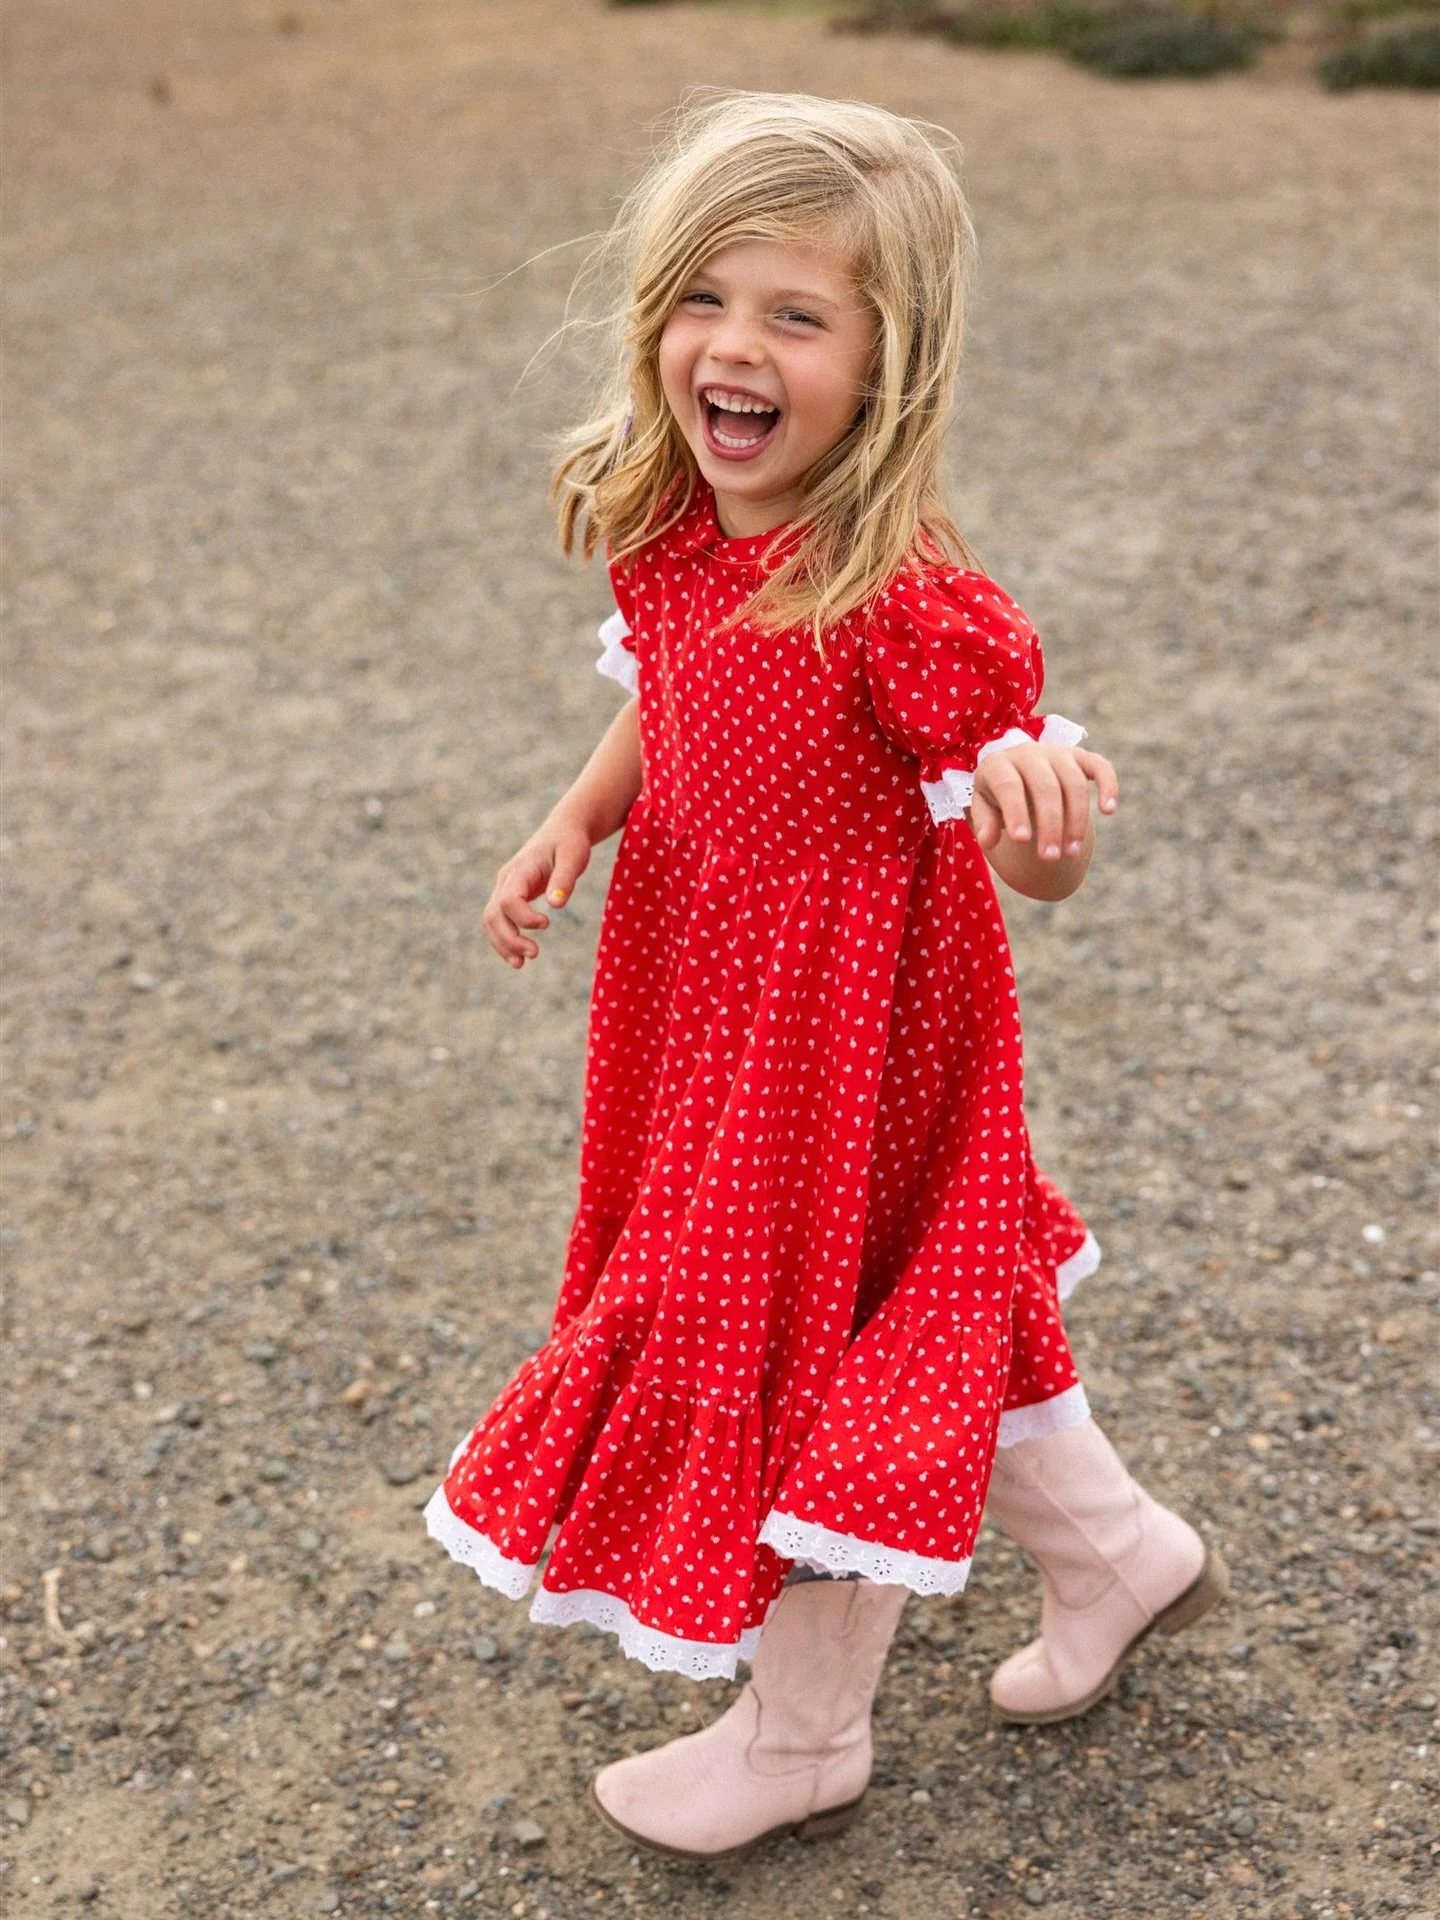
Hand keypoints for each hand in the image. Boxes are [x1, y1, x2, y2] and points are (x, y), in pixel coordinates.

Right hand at [482, 811, 593, 968]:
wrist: (563, 830)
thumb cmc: (570, 842)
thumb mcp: (574, 855)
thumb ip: (564, 878)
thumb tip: (556, 904)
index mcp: (519, 870)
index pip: (508, 899)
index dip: (523, 917)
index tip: (547, 924)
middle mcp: (506, 880)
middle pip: (492, 914)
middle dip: (509, 939)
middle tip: (534, 954)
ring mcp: (505, 888)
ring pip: (491, 920)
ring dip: (503, 944)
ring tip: (521, 964)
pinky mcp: (510, 896)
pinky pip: (499, 920)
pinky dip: (505, 940)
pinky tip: (518, 957)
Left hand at [970, 743, 1118, 860]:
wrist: (1018, 777)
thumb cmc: (997, 799)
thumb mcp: (985, 810)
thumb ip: (985, 823)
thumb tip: (987, 840)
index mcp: (999, 764)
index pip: (1009, 786)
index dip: (1016, 812)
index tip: (1021, 841)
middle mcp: (1029, 753)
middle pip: (1046, 787)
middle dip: (1050, 824)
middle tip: (1050, 857)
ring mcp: (1057, 753)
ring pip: (1074, 783)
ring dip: (1076, 820)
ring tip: (1071, 853)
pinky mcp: (1081, 757)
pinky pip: (1101, 767)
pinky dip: (1108, 786)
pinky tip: (1108, 811)